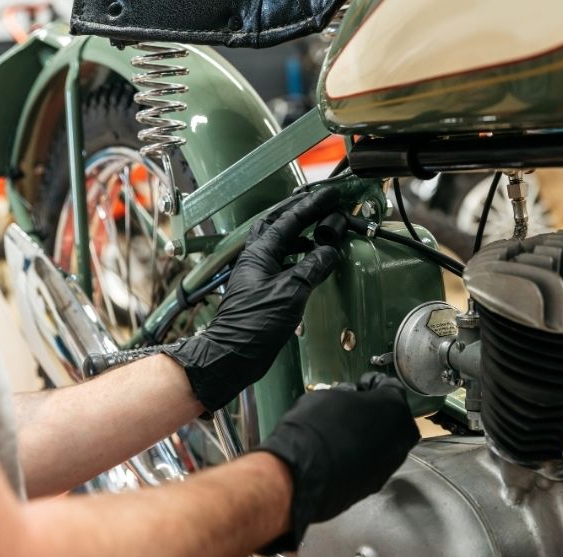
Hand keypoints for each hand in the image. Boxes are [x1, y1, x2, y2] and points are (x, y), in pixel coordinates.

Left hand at [163, 187, 340, 411]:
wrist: (234, 354)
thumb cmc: (253, 325)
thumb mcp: (291, 291)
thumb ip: (312, 267)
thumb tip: (329, 252)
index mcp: (260, 253)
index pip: (289, 219)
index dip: (312, 205)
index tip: (329, 196)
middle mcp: (256, 259)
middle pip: (278, 224)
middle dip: (301, 211)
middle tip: (322, 204)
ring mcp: (258, 273)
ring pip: (280, 242)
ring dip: (301, 233)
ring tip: (321, 230)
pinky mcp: (263, 289)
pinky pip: (283, 261)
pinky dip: (300, 255)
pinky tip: (311, 261)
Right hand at [257, 373, 420, 551]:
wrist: (301, 472)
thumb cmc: (315, 428)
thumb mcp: (329, 395)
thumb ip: (348, 395)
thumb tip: (349, 398)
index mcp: (394, 406)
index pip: (389, 386)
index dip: (371, 384)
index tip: (361, 386)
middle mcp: (400, 436)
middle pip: (392, 417)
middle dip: (375, 411)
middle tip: (353, 409)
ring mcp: (390, 463)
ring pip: (385, 443)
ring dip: (370, 436)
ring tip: (345, 434)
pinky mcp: (376, 484)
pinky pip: (374, 464)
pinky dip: (363, 457)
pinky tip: (342, 454)